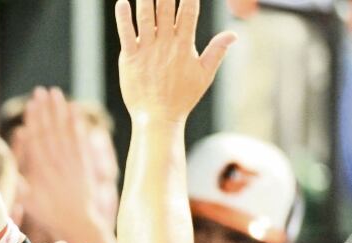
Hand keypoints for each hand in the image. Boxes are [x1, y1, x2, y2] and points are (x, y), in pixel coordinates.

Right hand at [15, 87, 114, 242]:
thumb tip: (16, 159)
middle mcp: (58, 163)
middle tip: (41, 91)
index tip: (31, 104)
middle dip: (46, 109)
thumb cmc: (48, 214)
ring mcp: (72, 162)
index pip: (37, 139)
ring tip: (55, 93)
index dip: (35, 120)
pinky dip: (77, 124)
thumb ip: (21, 178)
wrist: (77, 223)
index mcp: (42, 171)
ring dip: (60, 111)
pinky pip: (80, 140)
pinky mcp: (84, 164)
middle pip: (51, 130)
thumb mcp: (28, 200)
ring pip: (65, 131)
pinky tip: (74, 110)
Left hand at [116, 0, 235, 123]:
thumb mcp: (204, 75)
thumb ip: (217, 51)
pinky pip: (126, 34)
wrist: (158, 118)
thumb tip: (234, 34)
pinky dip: (123, 18)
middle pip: (166, 8)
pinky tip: (121, 3)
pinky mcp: (129, 59)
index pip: (189, 11)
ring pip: (146, 17)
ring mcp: (147, 50)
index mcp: (185, 45)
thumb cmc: (182, 98)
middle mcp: (166, 44)